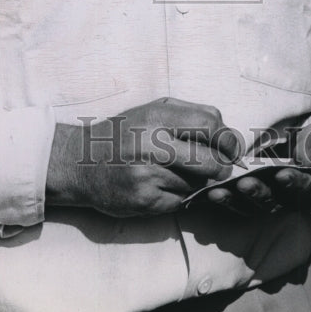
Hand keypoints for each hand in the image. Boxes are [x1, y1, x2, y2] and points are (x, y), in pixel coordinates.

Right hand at [46, 97, 239, 216]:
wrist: (80, 163)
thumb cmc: (124, 132)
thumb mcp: (153, 110)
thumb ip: (191, 114)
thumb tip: (228, 134)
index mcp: (156, 117)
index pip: (209, 124)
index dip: (227, 138)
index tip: (230, 147)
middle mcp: (151, 145)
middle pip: (210, 160)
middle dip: (221, 167)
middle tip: (220, 168)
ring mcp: (148, 176)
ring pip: (196, 184)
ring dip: (197, 181)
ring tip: (177, 171)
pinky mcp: (144, 202)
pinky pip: (180, 201)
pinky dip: (180, 195)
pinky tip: (163, 185)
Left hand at [205, 123, 310, 215]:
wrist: (305, 150)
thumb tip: (306, 156)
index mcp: (309, 184)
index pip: (302, 186)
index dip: (293, 181)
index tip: (283, 174)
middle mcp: (286, 196)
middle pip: (271, 199)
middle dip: (257, 192)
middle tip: (245, 183)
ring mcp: (265, 198)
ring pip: (249, 203)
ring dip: (234, 198)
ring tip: (219, 190)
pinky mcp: (245, 196)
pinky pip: (234, 201)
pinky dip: (222, 198)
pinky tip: (209, 192)